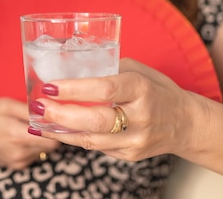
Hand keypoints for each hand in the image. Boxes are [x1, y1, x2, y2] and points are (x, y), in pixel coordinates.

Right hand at [0, 98, 58, 168]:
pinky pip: (34, 155)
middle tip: (44, 119)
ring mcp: (17, 161)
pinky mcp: (15, 165)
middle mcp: (19, 152)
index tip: (57, 118)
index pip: (52, 140)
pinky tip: (21, 136)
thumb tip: (49, 110)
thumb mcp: (5, 104)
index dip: (58, 129)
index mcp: (17, 135)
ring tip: (29, 126)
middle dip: (51, 133)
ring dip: (42, 139)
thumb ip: (29, 109)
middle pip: (51, 146)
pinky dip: (33, 146)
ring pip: (43, 151)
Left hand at [28, 58, 202, 161]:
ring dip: (60, 131)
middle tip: (37, 106)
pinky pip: (96, 147)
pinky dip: (73, 139)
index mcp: (141, 88)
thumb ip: (108, 69)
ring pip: (91, 140)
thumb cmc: (156, 89)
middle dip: (61, 114)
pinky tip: (56, 130)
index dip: (74, 89)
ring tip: (38, 121)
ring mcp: (136, 140)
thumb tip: (70, 67)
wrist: (185, 123)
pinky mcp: (130, 155)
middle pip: (95, 120)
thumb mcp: (137, 71)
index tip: (50, 86)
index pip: (104, 89)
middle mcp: (141, 116)